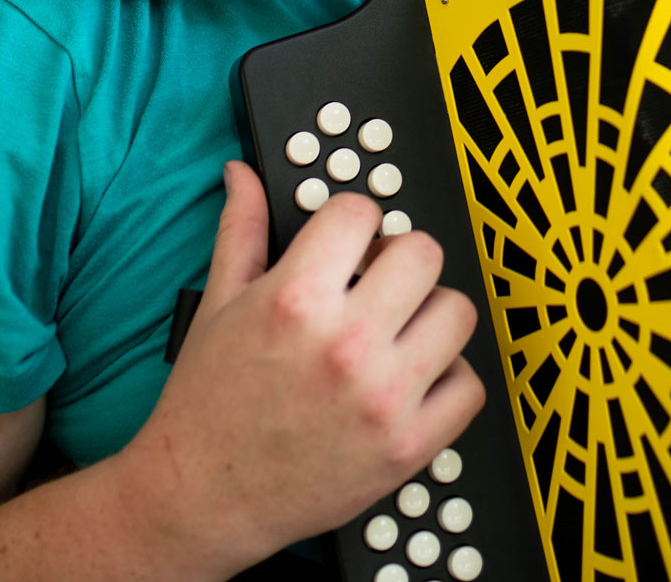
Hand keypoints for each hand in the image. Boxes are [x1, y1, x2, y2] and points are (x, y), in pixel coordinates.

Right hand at [110, 162, 485, 575]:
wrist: (200, 496)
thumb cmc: (207, 403)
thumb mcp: (217, 305)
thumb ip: (242, 230)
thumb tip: (244, 175)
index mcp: (295, 299)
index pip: (362, 211)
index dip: (353, 223)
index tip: (349, 243)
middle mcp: (345, 344)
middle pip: (424, 253)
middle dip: (399, 262)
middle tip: (378, 285)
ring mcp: (383, 397)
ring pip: (457, 312)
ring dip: (431, 316)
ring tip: (397, 333)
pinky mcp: (408, 446)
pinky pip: (470, 386)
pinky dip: (449, 381)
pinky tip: (413, 380)